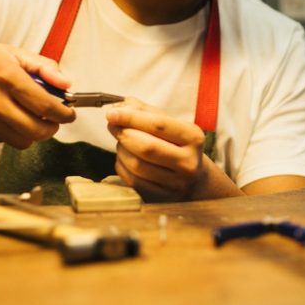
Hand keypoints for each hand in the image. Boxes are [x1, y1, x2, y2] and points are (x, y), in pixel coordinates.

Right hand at [0, 40, 74, 147]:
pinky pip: (6, 141)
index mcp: (8, 78)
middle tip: (55, 118)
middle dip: (53, 127)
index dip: (65, 113)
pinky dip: (14, 134)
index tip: (70, 113)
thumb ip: (44, 66)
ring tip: (33, 118)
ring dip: (35, 133)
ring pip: (24, 141)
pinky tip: (10, 118)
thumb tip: (66, 85)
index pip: (46, 105)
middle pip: (38, 130)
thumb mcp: (13, 53)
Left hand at [106, 99, 231, 201]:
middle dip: (123, 133)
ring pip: (137, 165)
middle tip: (112, 125)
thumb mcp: (169, 123)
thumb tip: (118, 106)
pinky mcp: (162, 198)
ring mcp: (176, 183)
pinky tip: (124, 158)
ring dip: (121, 150)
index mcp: (194, 137)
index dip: (131, 118)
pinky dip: (122, 166)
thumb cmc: (176, 143)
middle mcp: (188, 162)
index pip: (158, 125)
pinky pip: (132, 181)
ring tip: (121, 142)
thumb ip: (144, 111)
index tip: (111, 113)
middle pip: (146, 146)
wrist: (193, 176)